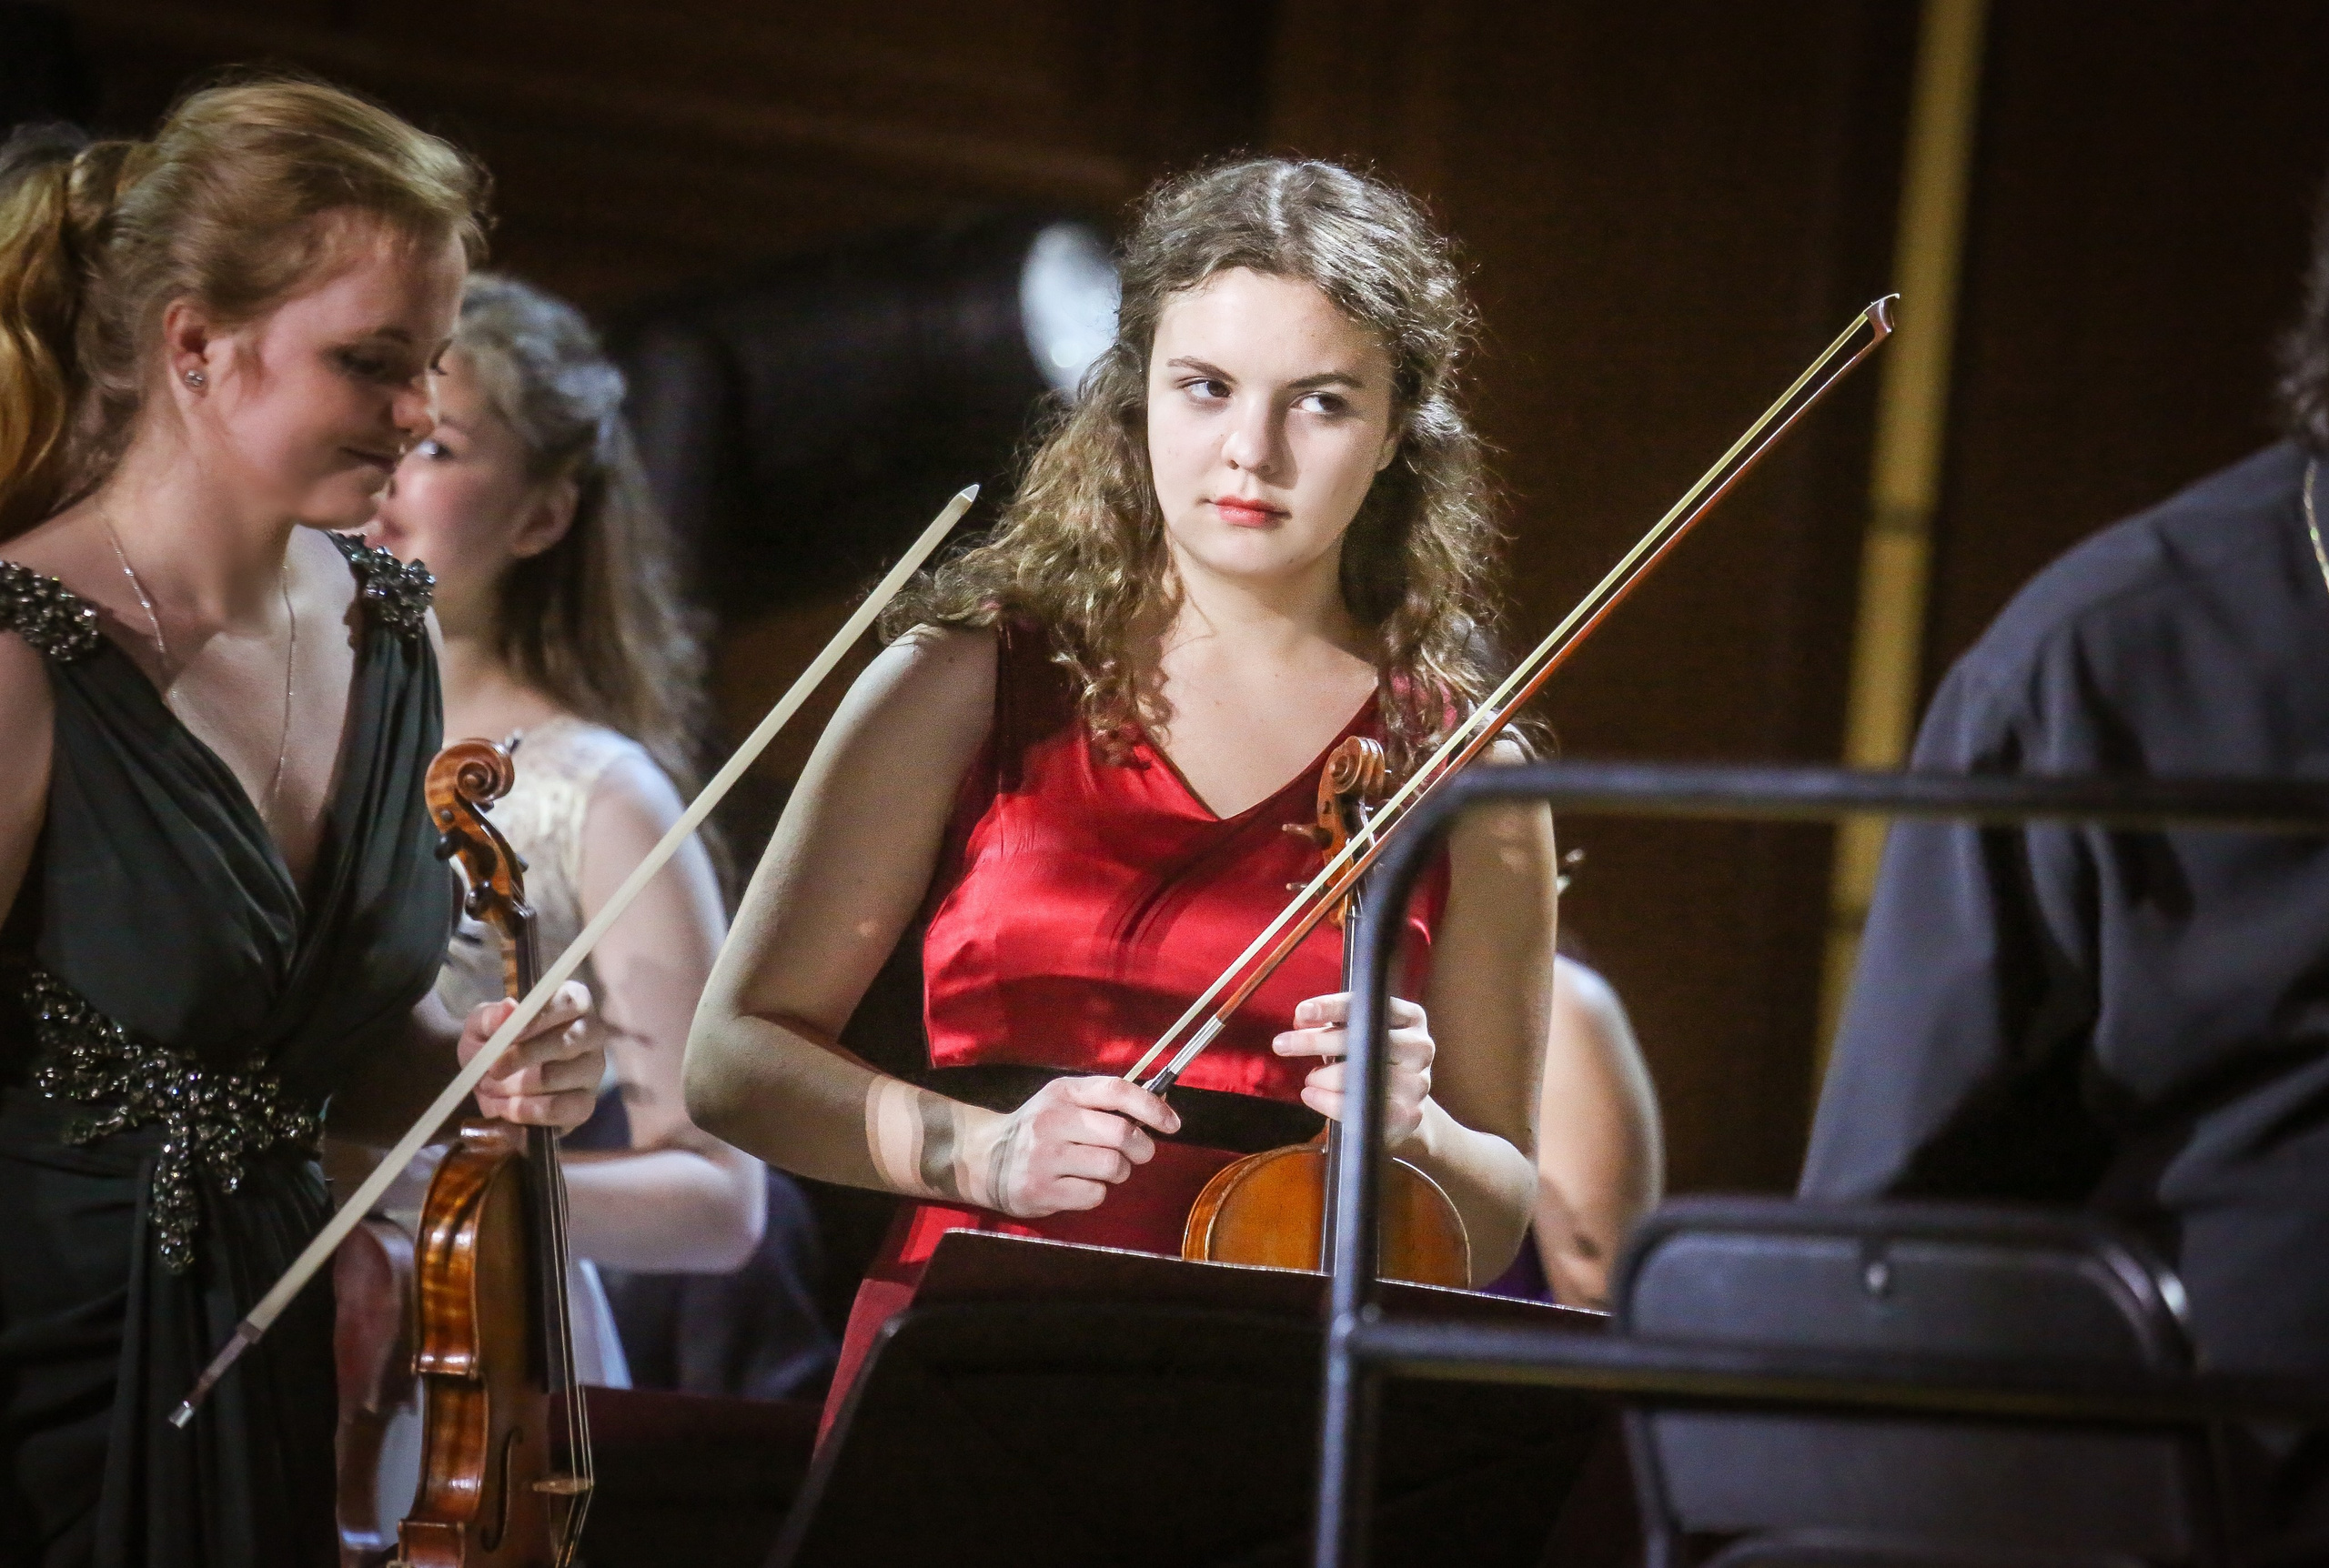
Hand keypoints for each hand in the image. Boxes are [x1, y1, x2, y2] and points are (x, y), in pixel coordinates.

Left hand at [458, 982, 600, 1131]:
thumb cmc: (493, 1044)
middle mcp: (590, 1033)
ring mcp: (592, 1070)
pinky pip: (561, 1110)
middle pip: (569, 1042)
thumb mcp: (481, 1027)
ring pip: (559, 1077)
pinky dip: (527, 1112)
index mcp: (572, 1003)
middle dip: (524, 1057)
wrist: (492, 1085)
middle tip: (492, 1070)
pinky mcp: (584, 1103)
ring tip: (492, 1089)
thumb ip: (490, 1017)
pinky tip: (505, 1108)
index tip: (510, 1032)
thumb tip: (509, 1008)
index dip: (540, 1016)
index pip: (570, 1002)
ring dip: (517, 1087)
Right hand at [971, 1074, 1180, 1218]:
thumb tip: (1161, 1106)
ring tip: (1105, 1169)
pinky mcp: (1041, 1190)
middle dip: (1142, 1148)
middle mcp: (1052, 1121)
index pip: (1116, 1091)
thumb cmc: (1039, 1128)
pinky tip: (1081, 1185)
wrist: (985, 1158)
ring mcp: (1045, 1158)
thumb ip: (1105, 1101)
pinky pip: (1094, 1194)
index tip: (1173, 1124)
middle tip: (1140, 1154)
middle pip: (1121, 1134)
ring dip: (1120, 1172)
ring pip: (1112, 1166)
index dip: (1152, 1107)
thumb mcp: (1064, 1101)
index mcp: (1063, 1093)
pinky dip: (1097, 1192)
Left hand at [1274, 991, 1434, 1147]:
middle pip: (1361, 1040)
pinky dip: (1324, 1101)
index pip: (1369, 1006)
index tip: (1301, 1012)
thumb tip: (1302, 1019)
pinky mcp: (1407, 1114)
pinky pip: (1356, 1106)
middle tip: (1281, 1044)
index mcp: (1410, 1019)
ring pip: (1356, 1076)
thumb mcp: (1359, 1037)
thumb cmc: (1373, 1063)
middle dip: (1313, 1041)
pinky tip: (1310, 1095)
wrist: (1403, 1110)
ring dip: (1320, 1076)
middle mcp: (1419, 1047)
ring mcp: (1417, 1082)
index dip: (1332, 1007)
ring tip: (1310, 1078)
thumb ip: (1333, 1024)